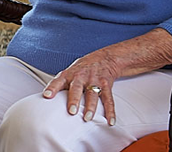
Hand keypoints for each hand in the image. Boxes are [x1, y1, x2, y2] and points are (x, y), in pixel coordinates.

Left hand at [41, 29, 171, 124]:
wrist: (126, 50)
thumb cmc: (103, 61)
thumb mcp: (85, 66)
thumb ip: (74, 77)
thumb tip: (61, 89)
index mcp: (78, 66)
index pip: (62, 76)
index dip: (54, 85)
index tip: (44, 96)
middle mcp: (86, 68)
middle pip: (77, 83)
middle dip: (72, 97)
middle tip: (69, 111)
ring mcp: (100, 72)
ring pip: (94, 90)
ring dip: (91, 106)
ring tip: (87, 118)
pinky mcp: (113, 77)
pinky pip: (111, 95)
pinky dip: (110, 109)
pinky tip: (110, 121)